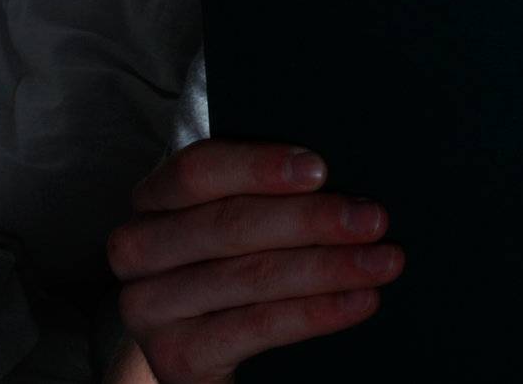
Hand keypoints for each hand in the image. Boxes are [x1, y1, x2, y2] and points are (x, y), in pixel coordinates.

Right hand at [106, 139, 403, 383]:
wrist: (205, 343)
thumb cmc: (238, 258)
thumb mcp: (244, 218)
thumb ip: (271, 193)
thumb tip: (344, 180)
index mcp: (156, 198)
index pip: (199, 170)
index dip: (260, 167)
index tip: (321, 170)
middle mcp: (139, 248)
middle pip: (231, 225)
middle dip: (312, 221)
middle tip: (374, 220)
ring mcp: (150, 306)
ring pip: (251, 277)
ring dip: (328, 267)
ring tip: (383, 262)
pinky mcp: (174, 356)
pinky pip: (255, 328)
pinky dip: (316, 313)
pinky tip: (359, 301)